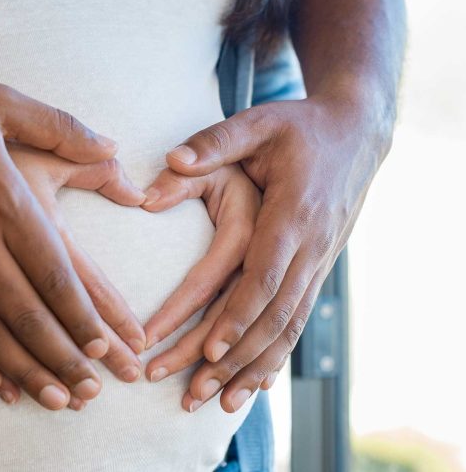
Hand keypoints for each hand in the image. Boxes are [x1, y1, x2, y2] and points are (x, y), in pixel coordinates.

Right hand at [0, 36, 145, 410]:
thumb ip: (61, 127)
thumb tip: (112, 146)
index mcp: (3, 199)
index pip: (53, 272)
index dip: (82, 315)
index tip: (106, 345)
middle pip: (26, 313)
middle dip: (63, 356)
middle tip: (91, 391)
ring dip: (23, 369)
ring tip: (54, 399)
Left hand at [160, 96, 391, 410]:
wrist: (355, 134)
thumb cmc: (300, 127)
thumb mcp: (258, 122)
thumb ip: (214, 142)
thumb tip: (170, 162)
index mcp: (293, 212)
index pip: (264, 275)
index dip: (238, 315)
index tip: (208, 350)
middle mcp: (310, 245)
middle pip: (272, 315)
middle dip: (234, 358)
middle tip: (193, 392)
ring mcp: (318, 261)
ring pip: (288, 327)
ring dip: (254, 368)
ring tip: (219, 403)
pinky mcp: (317, 268)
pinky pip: (298, 320)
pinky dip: (277, 355)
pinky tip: (256, 384)